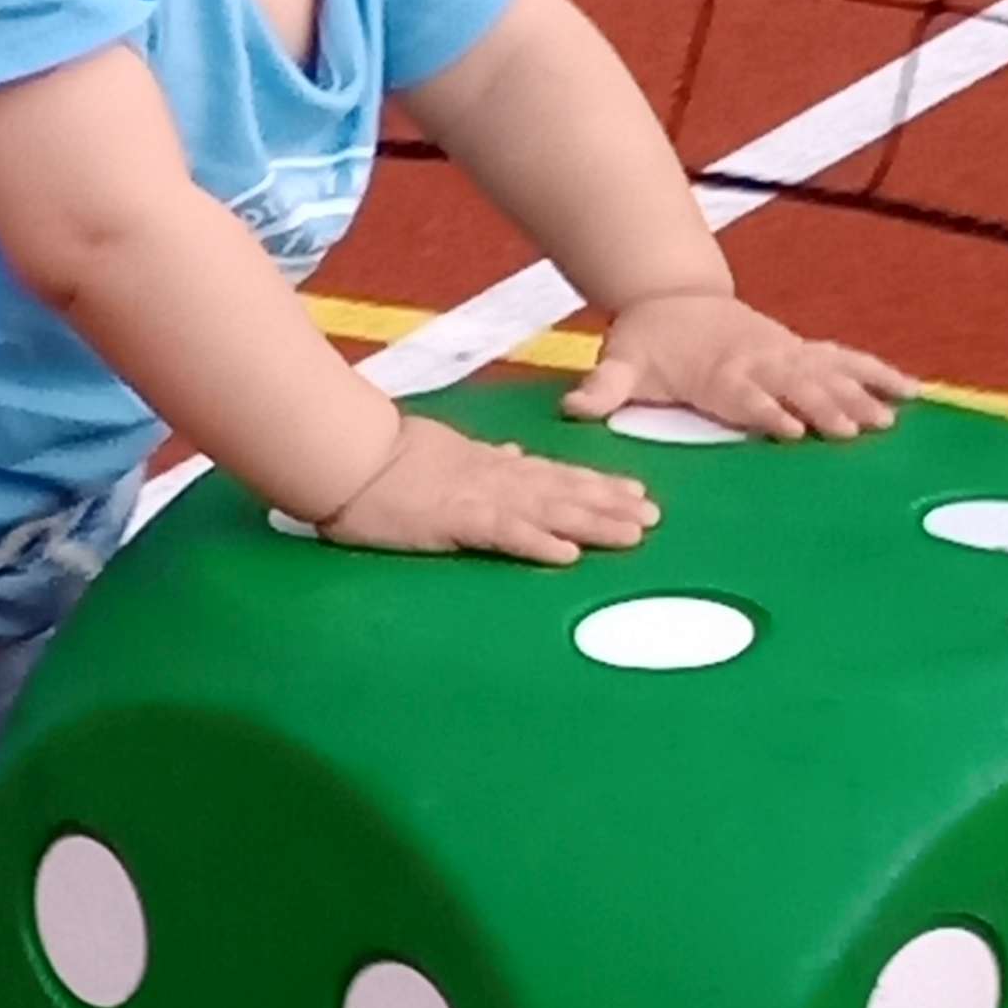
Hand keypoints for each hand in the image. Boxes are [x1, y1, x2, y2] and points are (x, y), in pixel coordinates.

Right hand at [319, 413, 660, 564]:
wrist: (352, 456)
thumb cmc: (389, 457)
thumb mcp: (448, 451)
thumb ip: (485, 457)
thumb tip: (516, 454)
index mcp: (493, 466)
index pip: (554, 475)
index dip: (596, 484)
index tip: (633, 491)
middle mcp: (497, 479)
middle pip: (564, 492)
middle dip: (610, 504)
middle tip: (654, 516)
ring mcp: (480, 498)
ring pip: (549, 511)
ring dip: (592, 522)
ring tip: (633, 534)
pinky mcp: (457, 520)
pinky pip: (505, 534)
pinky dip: (538, 543)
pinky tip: (568, 555)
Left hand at [561, 292, 915, 441]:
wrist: (672, 295)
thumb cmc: (647, 341)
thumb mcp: (621, 362)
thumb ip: (604, 388)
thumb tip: (573, 408)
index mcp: (717, 372)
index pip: (743, 395)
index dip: (765, 410)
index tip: (788, 429)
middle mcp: (758, 361)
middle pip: (795, 386)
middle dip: (824, 407)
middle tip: (854, 432)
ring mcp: (785, 353)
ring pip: (828, 374)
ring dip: (860, 395)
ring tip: (889, 421)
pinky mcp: (801, 350)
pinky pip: (847, 360)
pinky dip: (879, 374)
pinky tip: (913, 393)